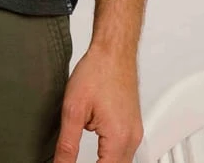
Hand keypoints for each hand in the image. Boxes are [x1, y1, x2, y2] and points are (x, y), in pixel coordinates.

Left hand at [54, 45, 143, 162]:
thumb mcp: (73, 109)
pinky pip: (125, 151)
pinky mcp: (133, 126)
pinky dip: (110, 154)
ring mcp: (135, 133)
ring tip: (81, 155)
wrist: (114, 50)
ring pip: (122, 162)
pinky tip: (97, 148)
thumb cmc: (97, 71)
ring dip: (104, 162)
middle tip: (73, 159)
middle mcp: (132, 139)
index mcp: (118, 138)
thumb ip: (67, 144)